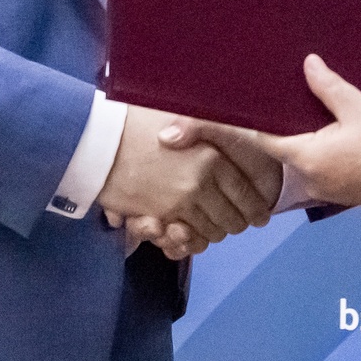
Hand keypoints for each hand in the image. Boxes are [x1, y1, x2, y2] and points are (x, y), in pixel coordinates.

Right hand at [96, 104, 272, 253]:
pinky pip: (186, 239)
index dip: (256, 208)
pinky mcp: (159, 216)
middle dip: (238, 224)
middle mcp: (202, 183)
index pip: (246, 193)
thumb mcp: (183, 118)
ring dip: (215, 233)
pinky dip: (192, 241)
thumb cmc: (140, 121)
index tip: (260, 215)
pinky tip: (194, 235)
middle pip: (233, 218)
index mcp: (213, 158)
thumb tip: (236, 131)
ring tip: (218, 230)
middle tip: (241, 224)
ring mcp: (180, 203)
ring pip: (211, 232)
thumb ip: (207, 132)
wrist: (100, 139)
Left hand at [256, 55, 360, 210]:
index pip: (263, 140)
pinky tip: (325, 133)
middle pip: (282, 150)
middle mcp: (309, 179)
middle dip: (279, 126)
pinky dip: (316, 152)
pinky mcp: (340, 192)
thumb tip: (308, 64)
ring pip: (301, 159)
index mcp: (307, 158)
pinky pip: (318, 169)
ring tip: (301, 111)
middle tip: (275, 99)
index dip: (248, 124)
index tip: (237, 110)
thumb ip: (330, 87)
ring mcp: (324, 189)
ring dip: (300, 140)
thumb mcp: (360, 110)